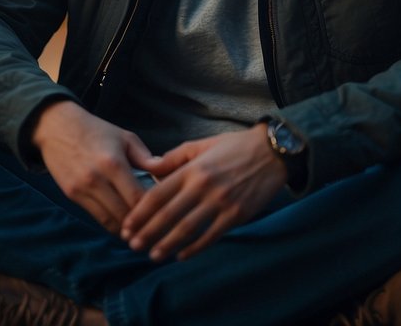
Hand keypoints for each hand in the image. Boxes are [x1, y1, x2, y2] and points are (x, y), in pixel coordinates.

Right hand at [31, 100, 160, 234]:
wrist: (57, 127)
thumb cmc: (96, 131)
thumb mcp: (124, 137)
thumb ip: (145, 157)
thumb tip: (166, 173)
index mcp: (114, 164)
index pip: (138, 198)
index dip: (153, 210)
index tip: (165, 213)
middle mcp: (96, 179)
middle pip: (125, 215)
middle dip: (142, 224)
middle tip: (157, 228)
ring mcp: (82, 189)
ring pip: (110, 222)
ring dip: (127, 230)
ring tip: (142, 232)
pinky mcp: (72, 195)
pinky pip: (96, 217)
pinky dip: (111, 223)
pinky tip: (124, 224)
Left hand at [120, 124, 286, 261]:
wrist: (273, 152)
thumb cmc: (235, 146)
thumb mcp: (202, 145)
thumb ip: (175, 157)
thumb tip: (151, 169)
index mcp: (192, 169)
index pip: (158, 194)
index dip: (140, 213)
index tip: (127, 226)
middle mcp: (203, 186)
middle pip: (168, 215)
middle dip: (147, 232)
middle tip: (132, 245)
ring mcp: (221, 202)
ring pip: (187, 229)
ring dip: (167, 245)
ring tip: (153, 255)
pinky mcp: (236, 215)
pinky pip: (211, 236)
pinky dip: (195, 248)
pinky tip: (181, 256)